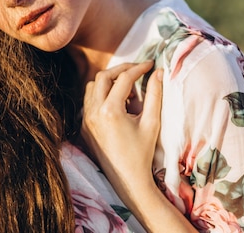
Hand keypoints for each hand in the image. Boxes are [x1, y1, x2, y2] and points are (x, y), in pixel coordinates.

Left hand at [80, 62, 162, 200]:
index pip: (123, 78)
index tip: (150, 64)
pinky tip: (118, 103)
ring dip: (109, 82)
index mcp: (110, 110)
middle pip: (103, 77)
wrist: (128, 179)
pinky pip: (89, 101)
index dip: (138, 68)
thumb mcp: (152, 122)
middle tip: (138, 71)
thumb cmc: (143, 152)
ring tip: (128, 91)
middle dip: (121, 70)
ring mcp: (86, 119)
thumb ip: (155, 94)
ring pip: (92, 87)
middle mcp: (93, 112)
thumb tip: (159, 72)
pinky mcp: (84, 126)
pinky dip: (101, 95)